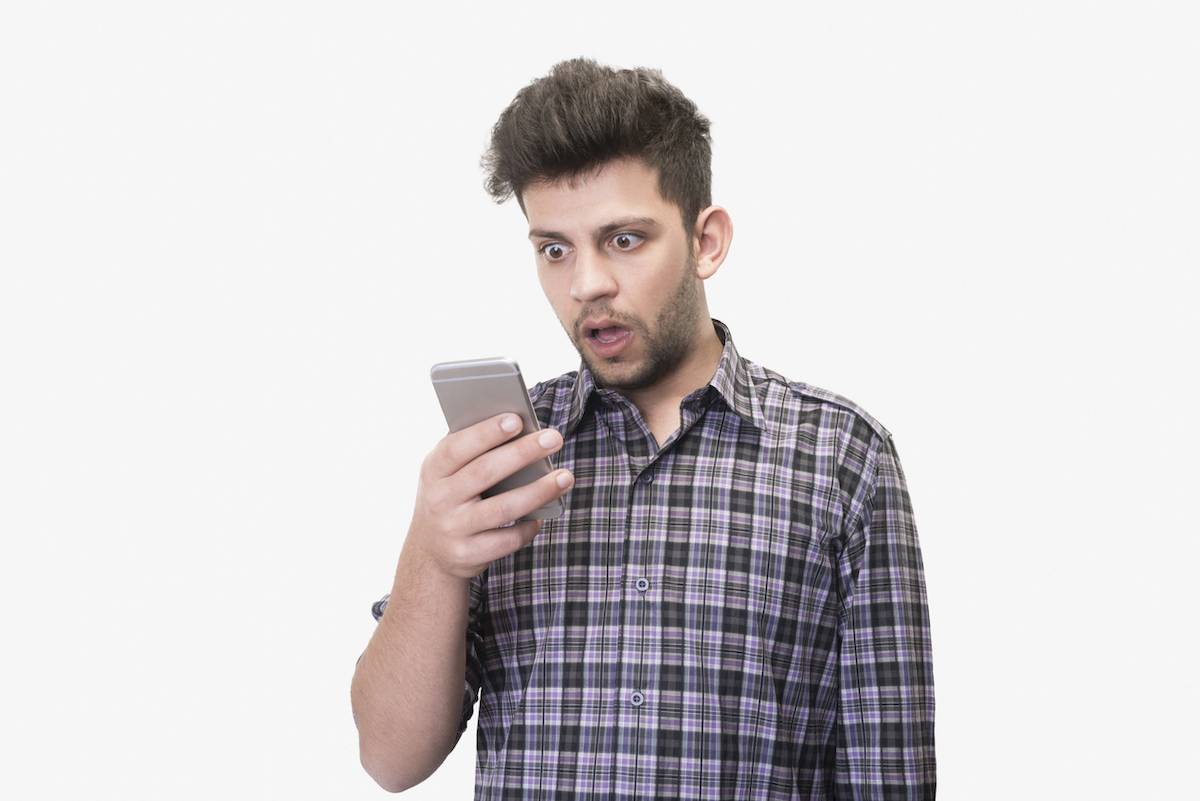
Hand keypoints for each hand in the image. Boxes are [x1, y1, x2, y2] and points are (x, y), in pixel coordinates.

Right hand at [405, 413, 573, 578]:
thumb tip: (521, 431)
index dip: (487, 433)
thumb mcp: (448, 473)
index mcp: (433, 469)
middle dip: (523, 453)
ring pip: (503, 508)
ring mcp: (453, 528)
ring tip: (565, 477)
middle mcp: (440, 498)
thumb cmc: (450, 497)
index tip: (517, 420)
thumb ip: (473, 452)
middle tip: (554, 439)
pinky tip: (543, 515)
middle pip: (485, 472)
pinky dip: (529, 526)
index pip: (458, 447)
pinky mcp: (469, 554)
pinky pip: (508, 540)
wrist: (429, 551)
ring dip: (538, 491)